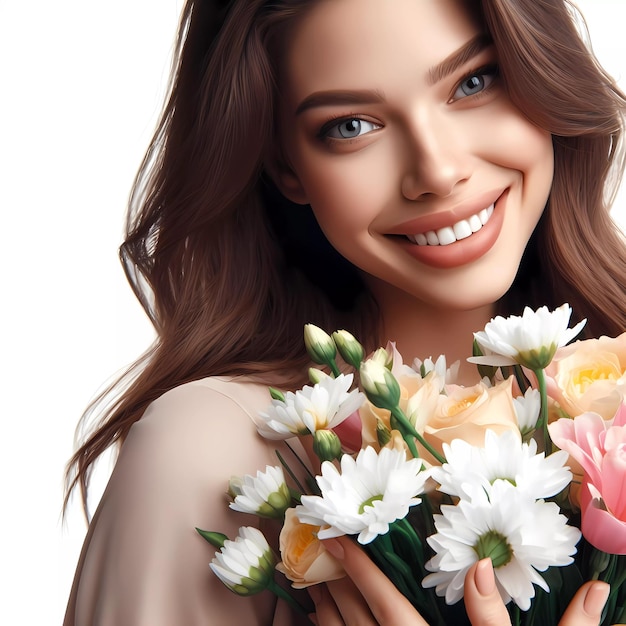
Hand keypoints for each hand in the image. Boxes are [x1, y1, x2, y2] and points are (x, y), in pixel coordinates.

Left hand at [308, 536, 614, 625]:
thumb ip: (500, 618)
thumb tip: (508, 568)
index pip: (388, 605)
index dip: (362, 572)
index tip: (338, 540)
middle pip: (361, 621)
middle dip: (338, 586)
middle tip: (320, 554)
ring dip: (329, 615)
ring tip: (315, 587)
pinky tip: (325, 625)